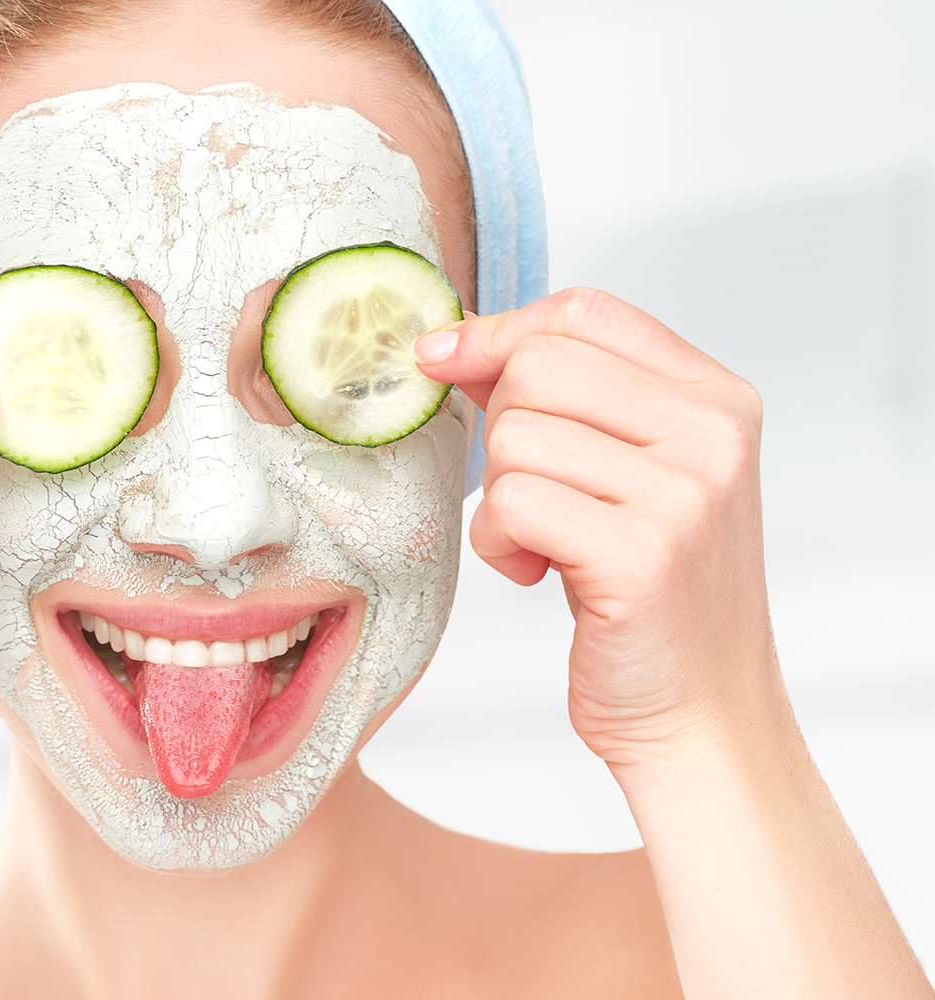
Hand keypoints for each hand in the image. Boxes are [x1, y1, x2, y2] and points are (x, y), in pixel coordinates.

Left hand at [414, 289, 774, 765]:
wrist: (700, 712)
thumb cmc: (646, 592)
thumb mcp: (625, 472)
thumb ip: (564, 399)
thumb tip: (454, 341)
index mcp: (716, 397)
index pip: (585, 311)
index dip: (500, 332)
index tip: (449, 363)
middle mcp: (713, 433)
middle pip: (538, 365)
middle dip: (501, 431)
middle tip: (532, 493)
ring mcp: (684, 493)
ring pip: (516, 437)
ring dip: (499, 500)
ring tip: (544, 544)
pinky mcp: (642, 555)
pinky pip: (510, 502)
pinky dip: (498, 543)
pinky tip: (536, 573)